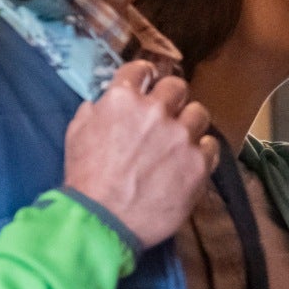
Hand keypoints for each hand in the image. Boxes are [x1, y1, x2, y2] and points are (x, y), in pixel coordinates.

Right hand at [63, 60, 220, 247]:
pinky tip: (190, 161)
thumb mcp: (77, 134)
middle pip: (177, 87)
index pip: (141, 69)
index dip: (146, 75)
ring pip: (199, 114)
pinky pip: (211, 146)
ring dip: (189, 124)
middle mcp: (156, 111)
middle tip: (166, 115)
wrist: (102, 220)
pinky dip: (202, 151)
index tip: (149, 82)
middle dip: (171, 98)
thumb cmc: (85, 179)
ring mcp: (181, 137)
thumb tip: (105, 102)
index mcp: (123, 99)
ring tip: (181, 141)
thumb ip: (95, 110)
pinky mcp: (198, 163)